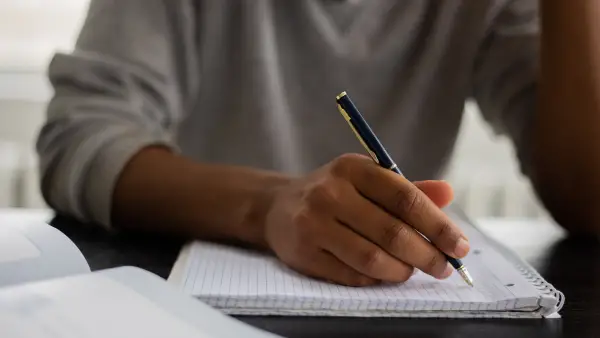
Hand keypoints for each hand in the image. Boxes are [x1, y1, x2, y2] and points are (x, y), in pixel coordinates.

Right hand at [264, 154, 468, 286]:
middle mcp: (330, 193)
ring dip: (401, 271)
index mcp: (353, 168)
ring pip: (372, 259)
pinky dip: (375, 279)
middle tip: (444, 267)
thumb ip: (407, 190)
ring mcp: (313, 224)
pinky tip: (384, 274)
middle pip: (392, 232)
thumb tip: (448, 193)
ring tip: (411, 270)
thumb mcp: (367, 180)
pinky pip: (351, 275)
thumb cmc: (334, 193)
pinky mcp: (303, 253)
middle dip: (427, 255)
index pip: (404, 197)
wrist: (277, 207)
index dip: (438, 224)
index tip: (460, 245)